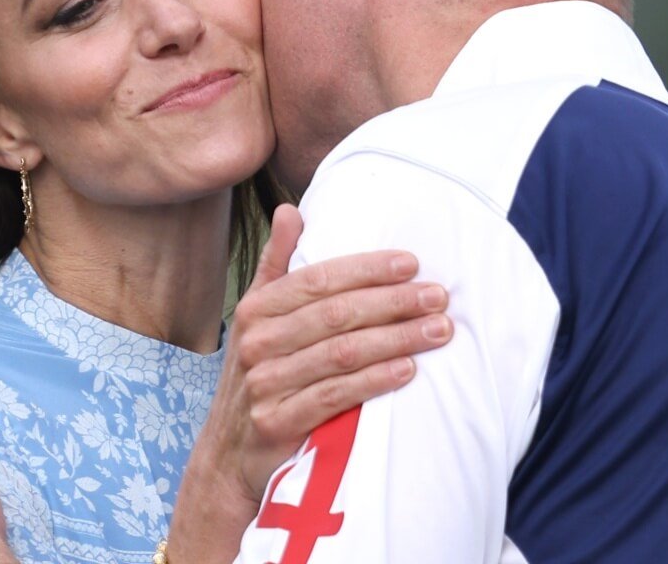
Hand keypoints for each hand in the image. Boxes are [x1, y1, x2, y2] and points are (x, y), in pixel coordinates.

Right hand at [169, 204, 452, 561]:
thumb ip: (277, 264)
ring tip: (438, 330)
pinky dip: (375, 380)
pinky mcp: (277, 422)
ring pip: (342, 353)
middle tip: (438, 297)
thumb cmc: (259, 374)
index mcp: (257, 309)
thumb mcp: (258, 318)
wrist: (229, 455)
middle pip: (337, 314)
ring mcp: (265, 384)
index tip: (412, 263)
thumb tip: (290, 211)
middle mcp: (257, 342)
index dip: (367, 269)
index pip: (319, 278)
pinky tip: (408, 370)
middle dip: (394, 303)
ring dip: (396, 339)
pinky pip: (335, 396)